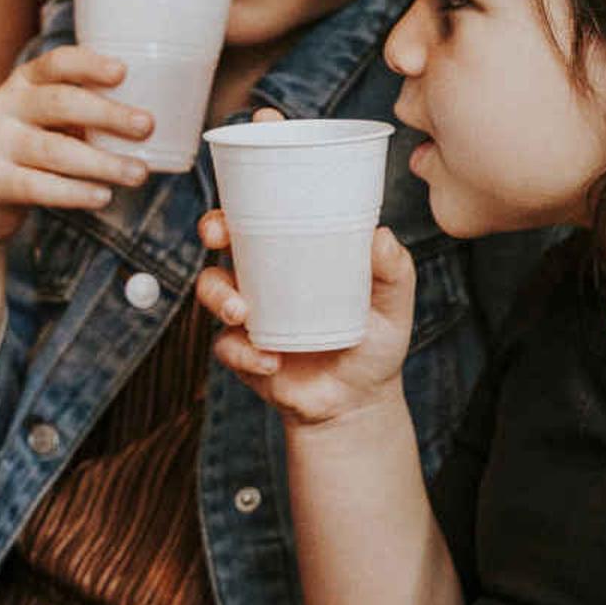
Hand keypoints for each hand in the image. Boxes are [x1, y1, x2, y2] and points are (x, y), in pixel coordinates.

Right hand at [0, 45, 156, 246]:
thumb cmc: (34, 150)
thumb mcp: (51, 121)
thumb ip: (85, 113)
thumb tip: (155, 118)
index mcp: (24, 82)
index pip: (55, 63)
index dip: (89, 64)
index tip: (123, 72)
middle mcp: (4, 105)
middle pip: (59, 103)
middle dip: (107, 114)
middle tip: (146, 126)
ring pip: (54, 149)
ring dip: (102, 162)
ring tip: (137, 173)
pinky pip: (38, 186)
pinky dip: (75, 192)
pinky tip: (102, 196)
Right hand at [199, 210, 412, 427]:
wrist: (361, 399)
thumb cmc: (375, 340)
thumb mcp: (392, 304)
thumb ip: (393, 270)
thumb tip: (381, 236)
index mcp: (293, 258)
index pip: (259, 221)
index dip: (238, 206)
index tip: (233, 205)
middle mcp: (264, 282)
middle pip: (223, 243)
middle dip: (212, 235)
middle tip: (218, 241)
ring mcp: (250, 318)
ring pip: (212, 293)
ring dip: (219, 297)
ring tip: (241, 312)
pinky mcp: (245, 355)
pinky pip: (229, 347)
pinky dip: (245, 354)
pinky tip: (271, 362)